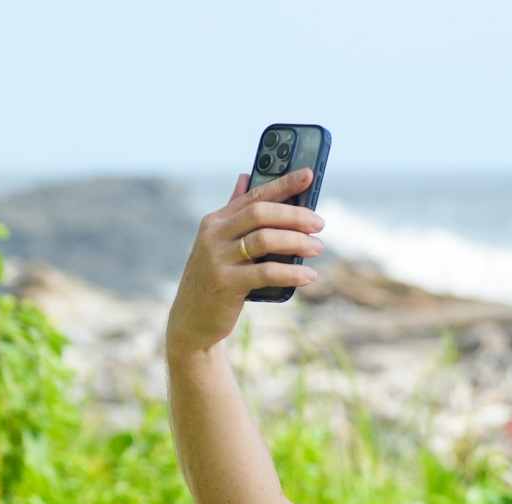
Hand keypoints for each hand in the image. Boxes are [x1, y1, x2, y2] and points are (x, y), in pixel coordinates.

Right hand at [164, 170, 323, 360]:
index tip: (309, 174)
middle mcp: (214, 235)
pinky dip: (291, 273)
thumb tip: (245, 177)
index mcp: (215, 221)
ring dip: (297, 242)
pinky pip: (265, 273)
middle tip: (320, 223)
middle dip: (294, 215)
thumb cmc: (214, 279)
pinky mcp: (226, 284)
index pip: (254, 196)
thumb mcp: (219, 243)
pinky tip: (309, 276)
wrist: (191, 320)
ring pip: (264, 240)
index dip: (283, 183)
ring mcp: (218, 259)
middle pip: (260, 214)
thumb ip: (233, 211)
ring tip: (318, 248)